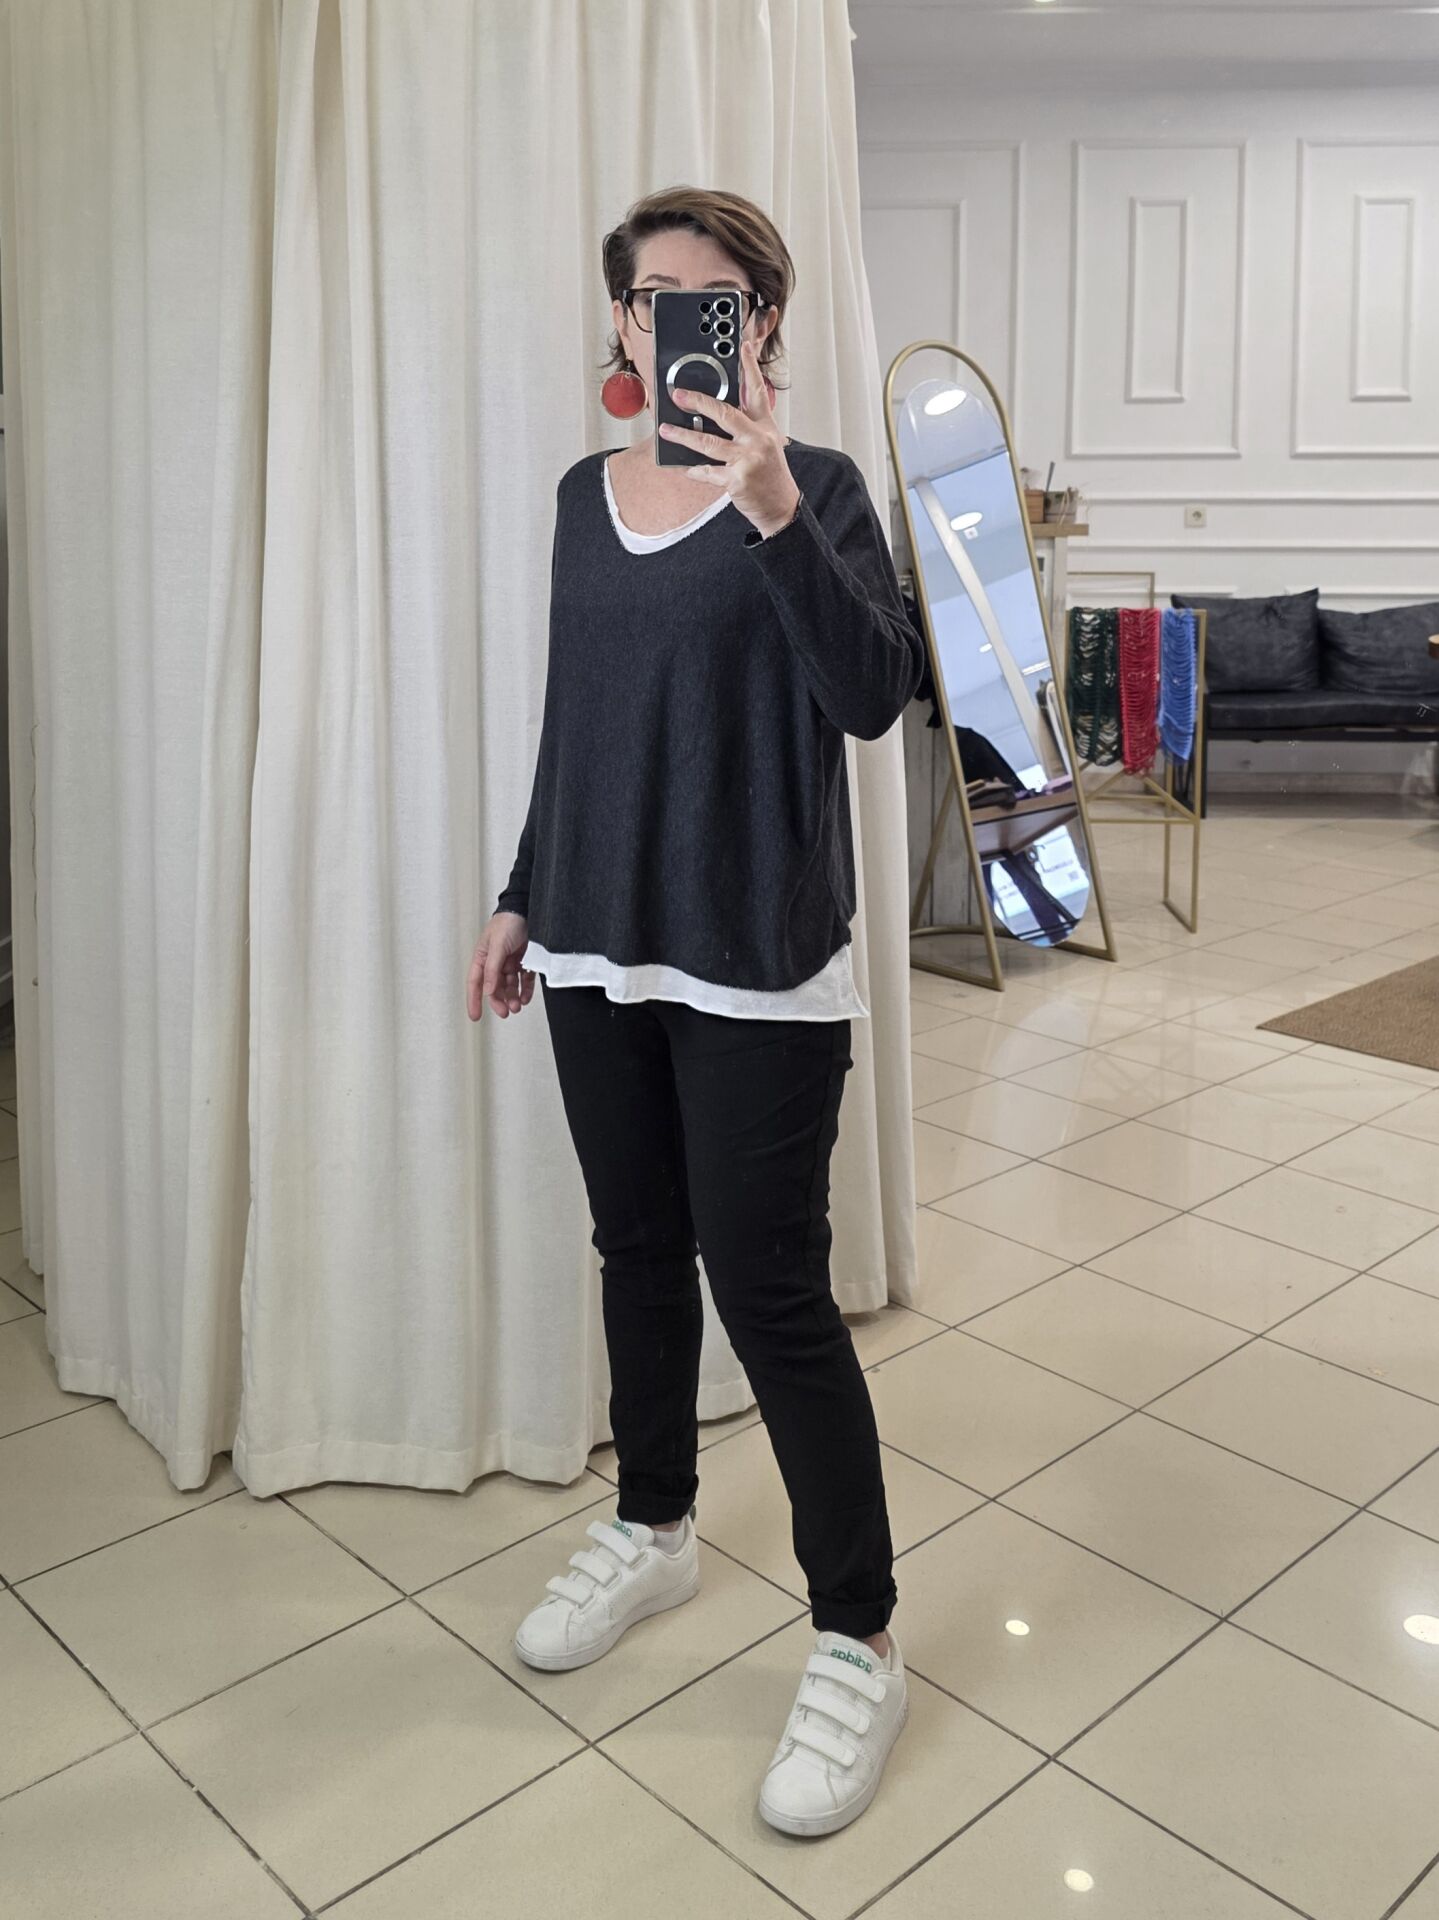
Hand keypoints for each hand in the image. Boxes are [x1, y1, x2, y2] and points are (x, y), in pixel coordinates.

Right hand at [467, 913, 536, 1019]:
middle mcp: (496, 962)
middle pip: (494, 988)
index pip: (475, 982)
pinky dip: (525, 990)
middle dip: (498, 1001)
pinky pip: (524, 981)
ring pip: (510, 986)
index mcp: (483, 957)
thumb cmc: (508, 922)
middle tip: (505, 1012)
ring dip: (513, 998)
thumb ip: (492, 969)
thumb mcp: (497, 946)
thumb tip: (487, 990)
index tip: (475, 1016)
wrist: (528, 909)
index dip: (474, 1000)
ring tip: (517, 1006)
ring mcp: (511, 963)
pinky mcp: (526, 962)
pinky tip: (525, 998)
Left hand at [659, 336, 800, 538]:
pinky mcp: (737, 480)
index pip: (758, 391)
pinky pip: (707, 472)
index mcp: (766, 427)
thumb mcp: (767, 444)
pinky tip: (682, 466)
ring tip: (665, 430)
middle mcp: (758, 439)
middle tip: (678, 395)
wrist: (781, 507)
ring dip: (683, 435)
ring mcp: (748, 459)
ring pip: (709, 442)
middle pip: (725, 413)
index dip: (750, 367)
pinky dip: (693, 470)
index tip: (742, 346)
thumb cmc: (770, 475)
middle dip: (698, 401)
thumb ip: (746, 427)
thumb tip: (713, 415)